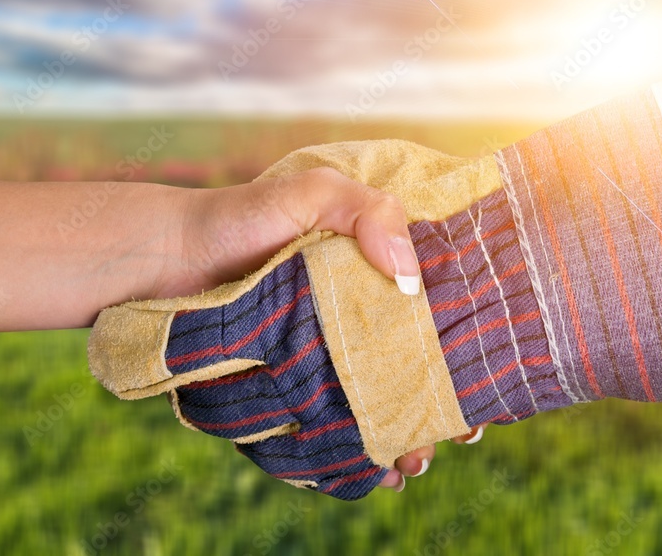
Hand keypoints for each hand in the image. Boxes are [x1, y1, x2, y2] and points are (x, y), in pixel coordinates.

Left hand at [158, 167, 487, 490]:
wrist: (168, 259)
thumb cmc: (241, 217)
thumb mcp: (310, 192)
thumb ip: (366, 211)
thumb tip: (410, 277)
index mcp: (377, 266)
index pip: (441, 306)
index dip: (472, 339)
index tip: (492, 373)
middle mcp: (361, 312)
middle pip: (421, 362)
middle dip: (447, 399)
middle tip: (464, 430)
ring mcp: (330, 351)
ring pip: (386, 398)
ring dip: (410, 431)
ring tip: (417, 458)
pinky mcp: (299, 382)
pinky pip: (340, 420)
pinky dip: (363, 447)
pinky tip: (379, 469)